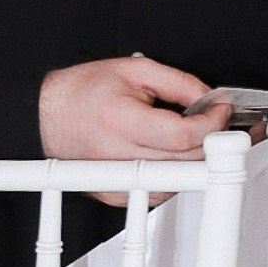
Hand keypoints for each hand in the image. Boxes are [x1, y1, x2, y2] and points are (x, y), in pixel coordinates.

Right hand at [39, 56, 230, 175]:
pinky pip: (160, 190)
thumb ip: (178, 83)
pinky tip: (171, 154)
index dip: (212, 124)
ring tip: (194, 137)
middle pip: (186, 161)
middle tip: (218, 123)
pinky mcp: (116, 196)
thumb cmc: (83, 92)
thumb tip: (210, 100)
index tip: (220, 111)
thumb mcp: (135, 70)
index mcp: (121, 122)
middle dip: (212, 142)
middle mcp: (118, 156)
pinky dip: (174, 173)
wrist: (46, 115)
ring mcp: (117, 181)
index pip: (183, 136)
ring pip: (178, 181)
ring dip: (194, 160)